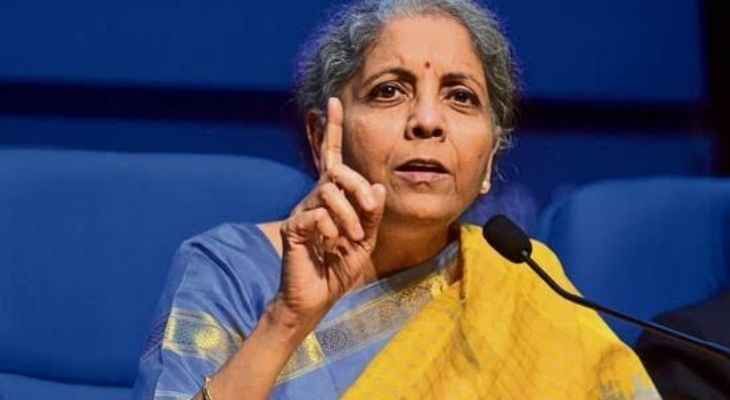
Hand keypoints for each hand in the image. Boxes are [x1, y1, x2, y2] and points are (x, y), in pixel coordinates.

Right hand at [274, 98, 386, 331]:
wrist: (317, 297)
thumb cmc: (340, 266)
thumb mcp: (366, 239)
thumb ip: (372, 214)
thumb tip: (378, 186)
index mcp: (333, 197)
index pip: (332, 157)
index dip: (333, 129)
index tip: (334, 102)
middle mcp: (315, 198)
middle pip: (336, 172)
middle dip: (358, 189)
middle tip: (366, 218)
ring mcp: (302, 211)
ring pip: (329, 193)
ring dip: (348, 218)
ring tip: (349, 239)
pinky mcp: (292, 228)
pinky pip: (316, 215)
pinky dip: (329, 230)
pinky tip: (328, 245)